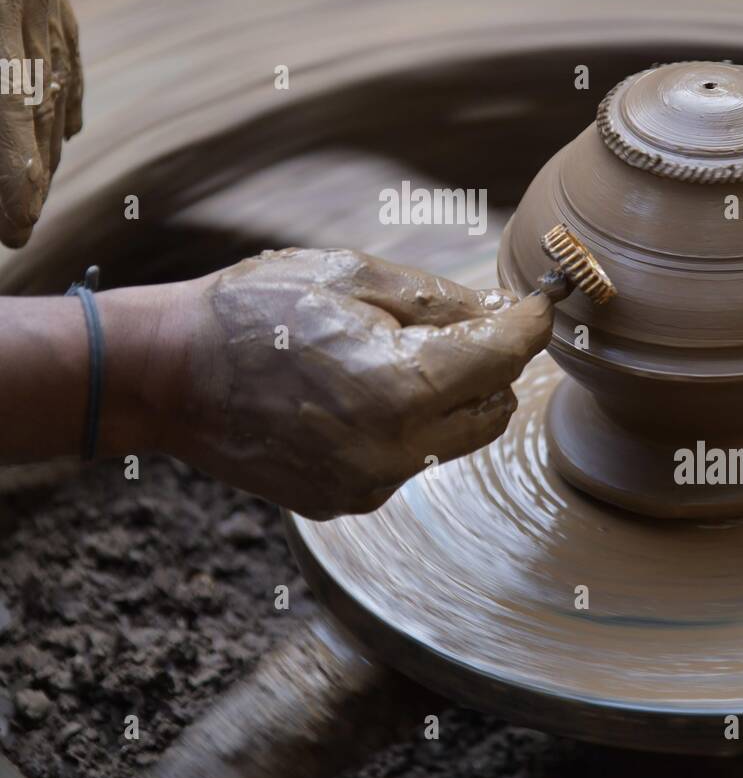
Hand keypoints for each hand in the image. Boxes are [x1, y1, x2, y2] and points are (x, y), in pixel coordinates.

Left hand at [0, 0, 82, 246]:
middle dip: (28, 177)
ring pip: (56, 74)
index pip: (11, 115)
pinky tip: (69, 126)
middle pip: (38, 106)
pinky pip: (66, 37)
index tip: (13, 234)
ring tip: (32, 191)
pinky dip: (65, 89)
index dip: (14, 185)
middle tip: (14, 231)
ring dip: (47, 141)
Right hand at [155, 248, 553, 518]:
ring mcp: (369, 484)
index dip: (529, 322)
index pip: (505, 357)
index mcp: (398, 387)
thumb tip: (508, 315)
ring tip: (389, 354)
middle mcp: (392, 451)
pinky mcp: (348, 501)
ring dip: (449, 395)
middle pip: (495, 406)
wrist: (171, 374)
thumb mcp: (351, 277)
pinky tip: (355, 392)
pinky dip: (407, 425)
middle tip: (451, 322)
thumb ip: (442, 300)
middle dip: (489, 362)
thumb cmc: (254, 311)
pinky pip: (412, 459)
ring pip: (457, 437)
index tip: (536, 302)